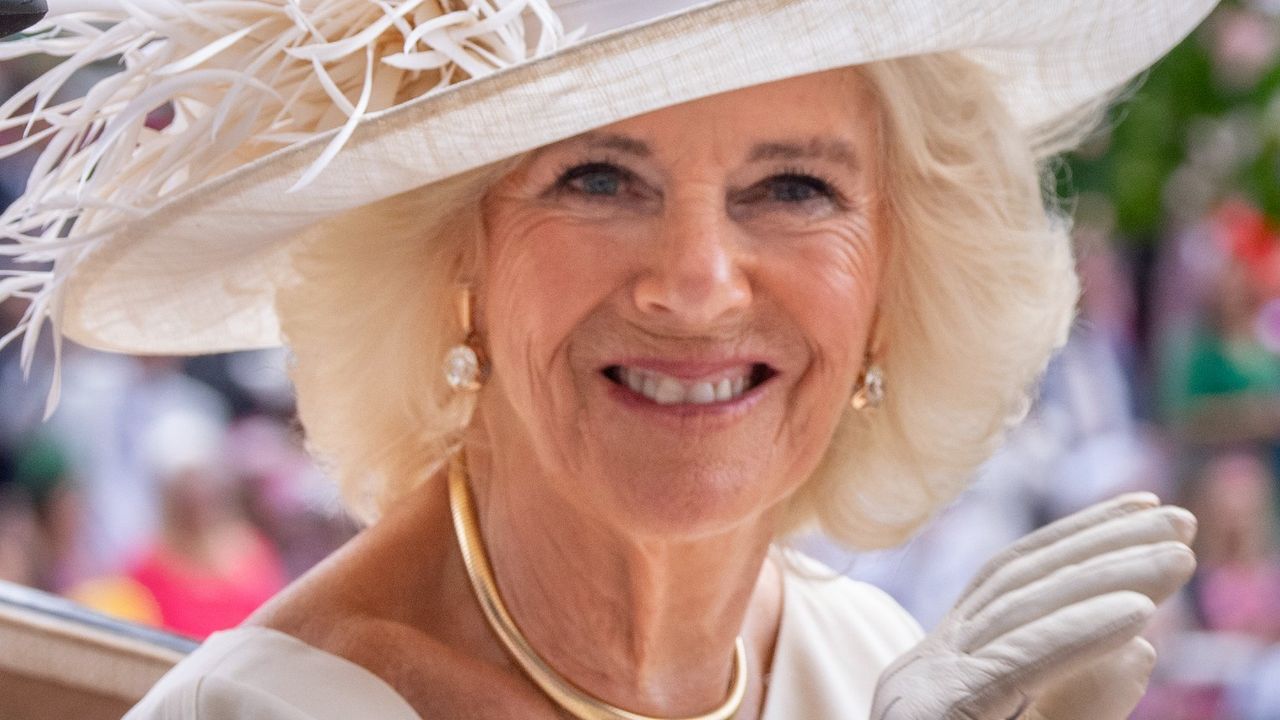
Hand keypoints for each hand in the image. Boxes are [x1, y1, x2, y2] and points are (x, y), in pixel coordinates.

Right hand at [870, 492, 1196, 719]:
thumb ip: (1078, 701)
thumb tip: (1142, 646)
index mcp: (943, 668)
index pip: (1009, 581)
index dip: (1076, 538)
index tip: (1142, 510)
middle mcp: (924, 665)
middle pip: (1015, 583)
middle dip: (1099, 544)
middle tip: (1179, 521)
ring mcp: (922, 687)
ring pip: (1016, 613)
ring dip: (1102, 578)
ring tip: (1175, 558)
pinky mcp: (933, 714)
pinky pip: (1011, 666)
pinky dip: (1072, 635)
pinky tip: (1135, 613)